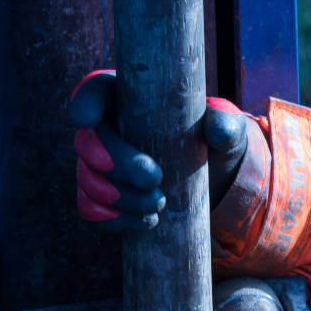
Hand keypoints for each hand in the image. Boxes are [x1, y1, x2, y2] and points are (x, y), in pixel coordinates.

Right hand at [68, 70, 268, 233]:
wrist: (211, 180)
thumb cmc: (210, 140)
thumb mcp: (224, 127)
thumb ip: (224, 123)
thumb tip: (218, 133)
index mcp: (128, 99)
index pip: (95, 90)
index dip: (85, 102)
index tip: (87, 119)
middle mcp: (106, 130)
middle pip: (86, 142)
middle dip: (116, 164)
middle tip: (154, 178)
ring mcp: (98, 166)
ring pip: (88, 180)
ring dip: (121, 198)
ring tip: (159, 203)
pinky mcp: (102, 198)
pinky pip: (90, 210)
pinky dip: (115, 219)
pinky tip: (147, 220)